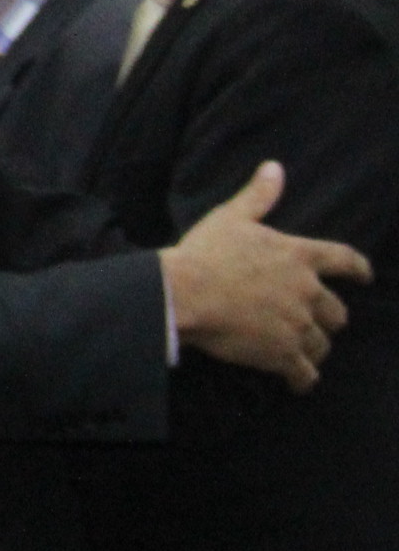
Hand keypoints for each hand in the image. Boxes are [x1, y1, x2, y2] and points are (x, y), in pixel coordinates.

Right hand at [159, 162, 372, 390]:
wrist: (184, 292)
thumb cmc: (205, 253)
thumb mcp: (231, 217)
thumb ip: (259, 195)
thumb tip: (275, 167)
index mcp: (299, 256)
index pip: (344, 260)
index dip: (358, 268)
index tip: (366, 276)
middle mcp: (307, 291)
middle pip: (336, 311)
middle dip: (330, 318)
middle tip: (320, 324)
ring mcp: (297, 324)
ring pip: (321, 344)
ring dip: (315, 349)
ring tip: (304, 355)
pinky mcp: (281, 353)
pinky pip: (303, 373)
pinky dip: (304, 379)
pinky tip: (299, 383)